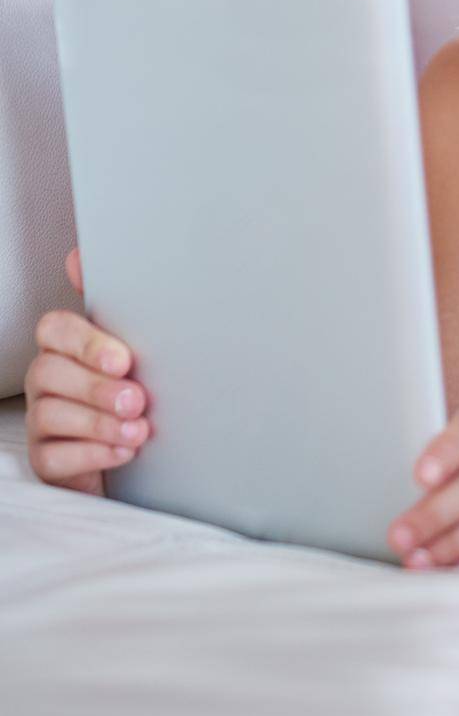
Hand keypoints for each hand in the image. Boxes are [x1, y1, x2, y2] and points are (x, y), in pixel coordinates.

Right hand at [24, 247, 149, 493]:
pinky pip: (53, 457)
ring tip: (138, 429)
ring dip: (99, 423)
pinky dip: (93, 455)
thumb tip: (80, 257)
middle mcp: (50, 379)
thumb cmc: (143, 387)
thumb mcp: (146, 343)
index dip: (85, 343)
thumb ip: (123, 303)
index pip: (54, 329)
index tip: (123, 359)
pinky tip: (124, 451)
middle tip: (137, 399)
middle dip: (96, 388)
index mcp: (71, 346)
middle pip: (48, 372)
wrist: (155, 447)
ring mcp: (45, 419)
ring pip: (48, 414)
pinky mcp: (48, 458)